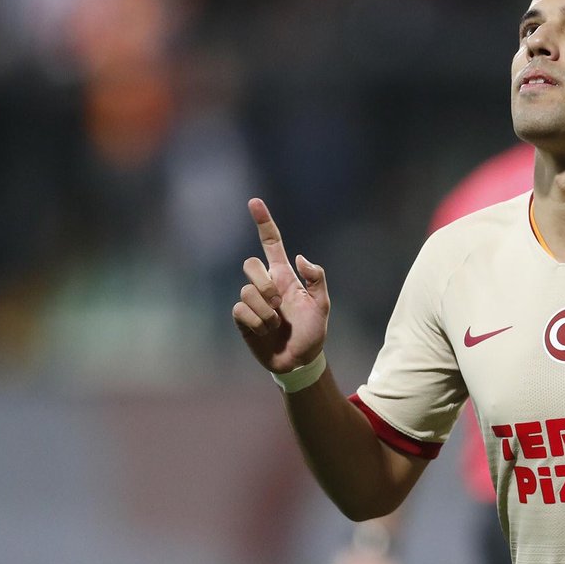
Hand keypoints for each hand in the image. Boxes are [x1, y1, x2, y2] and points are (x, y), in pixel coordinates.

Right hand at [232, 197, 329, 373]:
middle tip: (279, 303)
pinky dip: (257, 322)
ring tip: (277, 324)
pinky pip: (241, 309)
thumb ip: (316, 279)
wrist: (300, 361)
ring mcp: (253, 301)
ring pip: (247, 290)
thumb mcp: (323, 306)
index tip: (255, 202)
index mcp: (285, 277)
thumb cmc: (312, 332)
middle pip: (250, 264)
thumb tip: (301, 258)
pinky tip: (266, 332)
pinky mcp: (243, 318)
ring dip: (266, 310)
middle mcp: (266, 285)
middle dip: (264, 282)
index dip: (264, 223)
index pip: (271, 244)